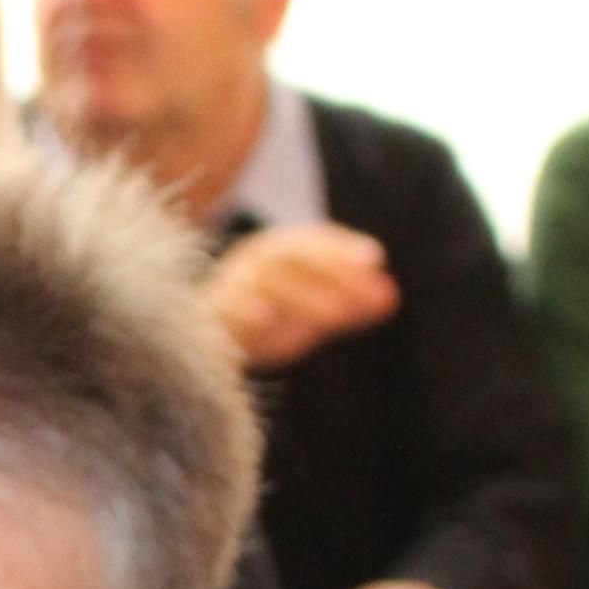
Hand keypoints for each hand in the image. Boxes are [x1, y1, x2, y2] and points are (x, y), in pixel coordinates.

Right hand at [207, 220, 398, 368]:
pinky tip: (268, 318)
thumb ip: (345, 304)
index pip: (310, 243)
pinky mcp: (209, 320)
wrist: (198, 345)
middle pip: (290, 258)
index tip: (376, 260)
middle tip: (376, 298)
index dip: (342, 249)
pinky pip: (226, 311)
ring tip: (340, 315)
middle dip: (335, 275)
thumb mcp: (309, 309)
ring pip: (266, 283)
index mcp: (273, 254)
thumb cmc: (262, 322)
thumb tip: (389, 297)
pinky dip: (246, 312)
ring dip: (306, 297)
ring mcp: (228, 290)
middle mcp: (249, 266)